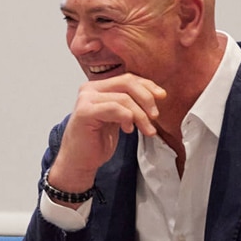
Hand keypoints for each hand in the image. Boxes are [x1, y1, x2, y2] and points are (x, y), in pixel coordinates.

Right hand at [48, 74, 165, 195]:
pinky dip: (127, 118)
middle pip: (127, 82)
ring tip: (146, 130)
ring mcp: (85, 99)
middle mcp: (90, 89)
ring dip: (140, 115)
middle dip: (146, 98)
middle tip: (155, 116)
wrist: (79, 162)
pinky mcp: (85, 112)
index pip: (127, 78)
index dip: (147, 86)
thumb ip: (128, 104)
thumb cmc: (97, 142)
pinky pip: (114, 108)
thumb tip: (155, 95)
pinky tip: (127, 130)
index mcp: (98, 87)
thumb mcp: (118, 118)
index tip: (162, 97)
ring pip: (124, 98)